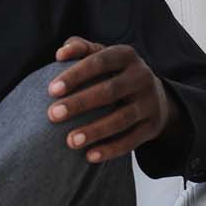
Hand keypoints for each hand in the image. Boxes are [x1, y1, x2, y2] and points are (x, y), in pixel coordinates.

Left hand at [46, 35, 171, 162]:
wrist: (155, 98)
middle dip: (80, 103)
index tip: (51, 90)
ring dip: (95, 131)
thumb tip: (60, 53)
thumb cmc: (115, 74)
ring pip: (121, 119)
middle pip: (110, 91)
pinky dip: (111, 149)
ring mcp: (150, 102)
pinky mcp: (152, 126)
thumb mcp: (102, 56)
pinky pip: (131, 141)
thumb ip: (81, 49)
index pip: (99, 62)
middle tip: (52, 115)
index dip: (75, 75)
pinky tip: (89, 157)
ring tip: (70, 141)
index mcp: (127, 55)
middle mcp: (142, 77)